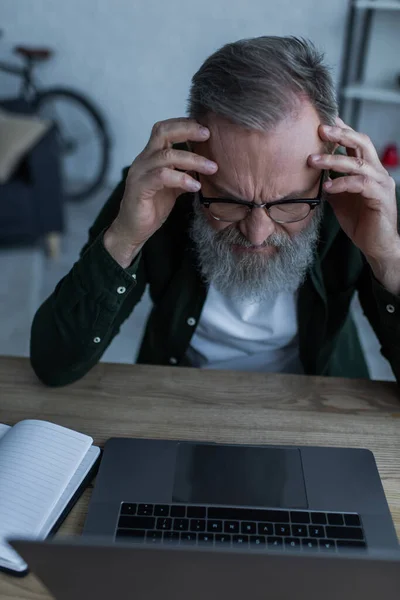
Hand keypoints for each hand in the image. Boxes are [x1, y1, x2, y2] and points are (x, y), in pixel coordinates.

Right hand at [104, 118, 217, 266]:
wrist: (133, 230)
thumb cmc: (151, 207)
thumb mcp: (173, 187)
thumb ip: (184, 173)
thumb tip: (205, 166)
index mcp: (151, 156)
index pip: (165, 129)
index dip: (184, 124)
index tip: (206, 129)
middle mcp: (144, 160)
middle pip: (162, 132)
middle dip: (187, 130)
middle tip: (208, 135)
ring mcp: (140, 173)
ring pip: (166, 155)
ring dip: (193, 160)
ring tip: (212, 168)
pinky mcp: (139, 188)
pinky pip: (162, 177)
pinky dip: (181, 178)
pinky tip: (195, 185)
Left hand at [308, 117, 399, 292]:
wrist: (376, 245)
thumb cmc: (359, 221)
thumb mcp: (340, 199)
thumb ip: (331, 183)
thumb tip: (311, 174)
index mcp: (368, 169)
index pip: (356, 143)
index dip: (342, 130)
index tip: (323, 120)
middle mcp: (377, 172)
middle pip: (362, 143)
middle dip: (340, 134)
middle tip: (320, 129)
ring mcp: (381, 183)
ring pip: (358, 163)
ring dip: (334, 160)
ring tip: (313, 161)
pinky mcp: (380, 197)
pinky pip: (360, 184)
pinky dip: (342, 183)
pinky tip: (328, 187)